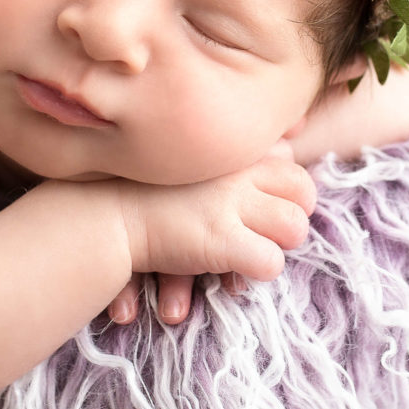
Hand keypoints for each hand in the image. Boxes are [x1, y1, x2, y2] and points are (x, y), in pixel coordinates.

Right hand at [107, 141, 312, 324]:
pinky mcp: (221, 240)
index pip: (292, 164)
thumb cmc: (143, 190)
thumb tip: (286, 136)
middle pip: (304, 192)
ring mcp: (231, 205)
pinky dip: (257, 272)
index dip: (289, 194)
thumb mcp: (188, 160)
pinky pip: (271, 262)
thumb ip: (227, 150)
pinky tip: (233, 272)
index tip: (268, 209)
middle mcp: (236, 172)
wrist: (105, 214)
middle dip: (291, 219)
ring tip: (252, 253)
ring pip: (295, 228)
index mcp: (230, 152)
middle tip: (268, 235)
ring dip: (277, 245)